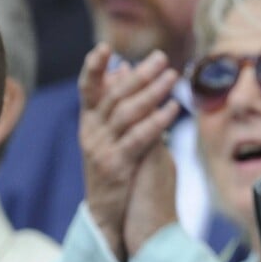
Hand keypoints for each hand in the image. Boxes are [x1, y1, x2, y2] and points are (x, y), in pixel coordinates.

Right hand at [78, 43, 178, 261]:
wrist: (105, 214)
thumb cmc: (113, 169)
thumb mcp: (108, 135)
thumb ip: (115, 103)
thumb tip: (123, 69)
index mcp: (88, 122)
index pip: (87, 89)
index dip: (93, 67)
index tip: (104, 47)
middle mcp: (90, 132)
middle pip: (114, 96)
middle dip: (139, 75)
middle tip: (161, 58)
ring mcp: (101, 149)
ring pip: (126, 113)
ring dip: (151, 92)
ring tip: (172, 76)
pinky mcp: (116, 166)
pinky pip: (138, 138)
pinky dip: (156, 121)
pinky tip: (173, 109)